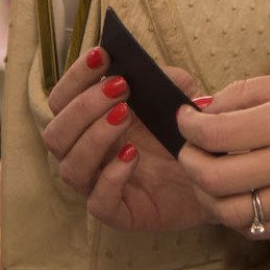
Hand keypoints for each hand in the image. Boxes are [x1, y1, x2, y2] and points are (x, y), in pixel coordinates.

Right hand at [41, 46, 212, 232]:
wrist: (214, 174)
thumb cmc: (184, 133)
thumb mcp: (179, 98)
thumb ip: (165, 80)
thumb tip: (147, 70)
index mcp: (90, 122)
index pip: (61, 99)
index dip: (75, 77)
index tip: (102, 56)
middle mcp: (86, 153)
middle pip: (55, 133)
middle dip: (83, 107)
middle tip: (120, 88)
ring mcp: (99, 184)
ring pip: (70, 167)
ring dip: (94, 137)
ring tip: (125, 116)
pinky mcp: (119, 213)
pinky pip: (98, 203)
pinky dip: (111, 177)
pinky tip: (132, 156)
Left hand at [175, 70, 269, 239]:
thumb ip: (253, 92)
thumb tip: (211, 107)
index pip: (218, 132)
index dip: (189, 126)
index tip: (185, 120)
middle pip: (216, 177)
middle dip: (190, 163)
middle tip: (190, 150)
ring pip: (232, 213)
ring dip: (210, 196)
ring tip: (209, 177)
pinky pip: (260, 229)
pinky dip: (239, 216)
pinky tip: (241, 195)